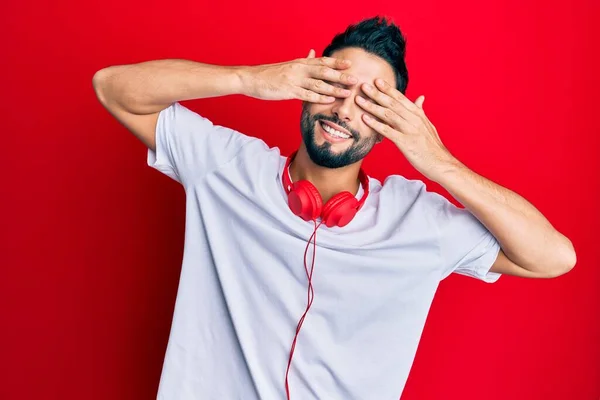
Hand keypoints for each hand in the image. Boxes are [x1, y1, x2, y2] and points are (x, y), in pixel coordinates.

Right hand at [240, 49, 358, 102]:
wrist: (252, 79)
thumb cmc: (270, 74)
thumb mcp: (288, 64)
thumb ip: (303, 61)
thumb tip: (313, 52)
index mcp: (300, 63)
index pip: (322, 61)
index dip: (336, 63)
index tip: (350, 64)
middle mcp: (300, 69)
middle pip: (324, 71)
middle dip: (340, 75)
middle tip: (355, 79)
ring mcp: (294, 80)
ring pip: (318, 84)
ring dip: (334, 88)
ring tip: (347, 92)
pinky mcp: (289, 91)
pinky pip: (307, 94)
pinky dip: (319, 97)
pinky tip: (329, 100)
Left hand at [356, 78, 459, 180]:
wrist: (441, 163)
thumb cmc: (433, 147)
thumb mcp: (428, 125)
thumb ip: (420, 111)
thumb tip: (420, 97)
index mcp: (418, 114)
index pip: (401, 98)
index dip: (388, 89)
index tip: (377, 80)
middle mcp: (414, 119)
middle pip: (392, 103)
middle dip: (376, 93)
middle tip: (363, 85)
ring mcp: (410, 130)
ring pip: (388, 114)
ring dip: (372, 106)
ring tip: (359, 99)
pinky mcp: (405, 142)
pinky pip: (387, 131)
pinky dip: (375, 124)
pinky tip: (365, 119)